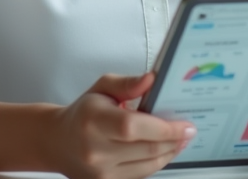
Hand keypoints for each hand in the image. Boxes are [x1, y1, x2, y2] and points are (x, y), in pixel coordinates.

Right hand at [47, 72, 195, 178]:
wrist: (59, 142)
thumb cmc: (83, 113)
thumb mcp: (102, 88)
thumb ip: (128, 83)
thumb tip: (152, 79)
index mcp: (93, 120)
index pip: (133, 127)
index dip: (164, 127)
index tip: (185, 124)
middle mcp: (95, 149)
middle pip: (146, 148)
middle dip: (174, 140)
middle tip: (188, 130)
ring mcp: (101, 171)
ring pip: (148, 165)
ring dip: (170, 152)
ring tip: (180, 140)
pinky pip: (141, 174)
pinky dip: (156, 162)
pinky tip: (163, 150)